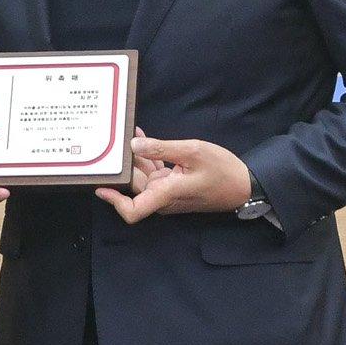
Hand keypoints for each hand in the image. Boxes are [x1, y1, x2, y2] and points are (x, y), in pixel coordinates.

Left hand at [95, 136, 250, 223]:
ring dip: (134, 157)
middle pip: (133, 186)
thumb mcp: (192, 152)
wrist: (244, 185)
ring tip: (125, 133)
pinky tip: (141, 137)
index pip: (133, 210)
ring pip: (142, 177)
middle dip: (121, 166)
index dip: (115, 201)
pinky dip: (147, 157)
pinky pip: (154, 173)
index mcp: (166, 194)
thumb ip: (162, 149)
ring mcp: (167, 192)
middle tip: (108, 143)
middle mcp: (162, 198)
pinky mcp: (172, 186)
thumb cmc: (222, 171)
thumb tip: (134, 145)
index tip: (101, 186)